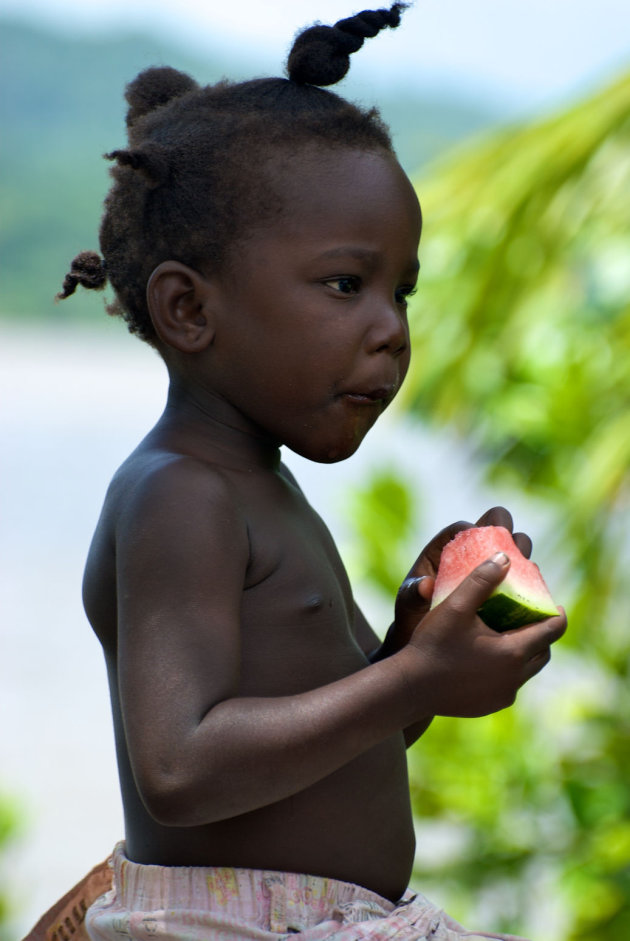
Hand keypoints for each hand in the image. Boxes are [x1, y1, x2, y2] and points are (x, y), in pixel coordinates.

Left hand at [391, 506, 531, 651]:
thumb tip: (425, 586)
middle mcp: (469, 555)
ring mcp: (489, 572)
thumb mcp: (408, 606)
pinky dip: (528, 581)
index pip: (463, 528)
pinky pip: (521, 578)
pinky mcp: (503, 590)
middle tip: (512, 551)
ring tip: (524, 570)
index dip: (476, 528)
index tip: (486, 540)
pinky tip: (532, 593)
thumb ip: (412, 594)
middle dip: (507, 534)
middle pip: (496, 530)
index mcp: (444, 549)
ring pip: (514, 551)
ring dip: (522, 555)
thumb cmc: (412, 618)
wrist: (427, 646)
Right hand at [403, 552, 566, 717]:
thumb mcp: (456, 605)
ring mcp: (504, 695)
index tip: (555, 603)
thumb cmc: (433, 644)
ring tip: (512, 635)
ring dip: (526, 653)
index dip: (557, 615)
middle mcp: (515, 677)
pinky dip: (508, 670)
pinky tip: (490, 658)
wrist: (410, 688)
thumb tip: (505, 557)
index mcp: (513, 652)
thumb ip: (481, 579)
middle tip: (532, 617)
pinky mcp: (491, 705)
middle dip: (542, 634)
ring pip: (527, 670)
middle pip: (543, 652)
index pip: (552, 631)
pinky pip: (510, 684)